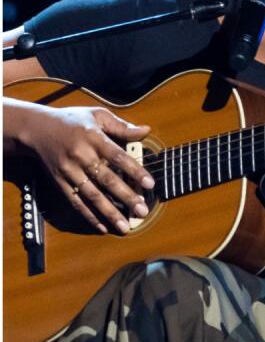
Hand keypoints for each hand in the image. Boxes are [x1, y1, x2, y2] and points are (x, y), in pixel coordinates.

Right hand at [16, 104, 152, 233]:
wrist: (36, 129)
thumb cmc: (72, 120)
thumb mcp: (97, 115)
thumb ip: (121, 126)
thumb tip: (146, 130)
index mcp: (93, 138)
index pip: (118, 157)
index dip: (134, 171)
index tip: (150, 184)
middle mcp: (81, 156)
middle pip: (106, 180)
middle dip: (126, 197)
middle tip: (142, 210)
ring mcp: (69, 171)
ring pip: (91, 195)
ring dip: (109, 212)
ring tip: (125, 226)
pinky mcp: (60, 182)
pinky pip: (76, 201)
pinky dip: (89, 215)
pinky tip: (102, 226)